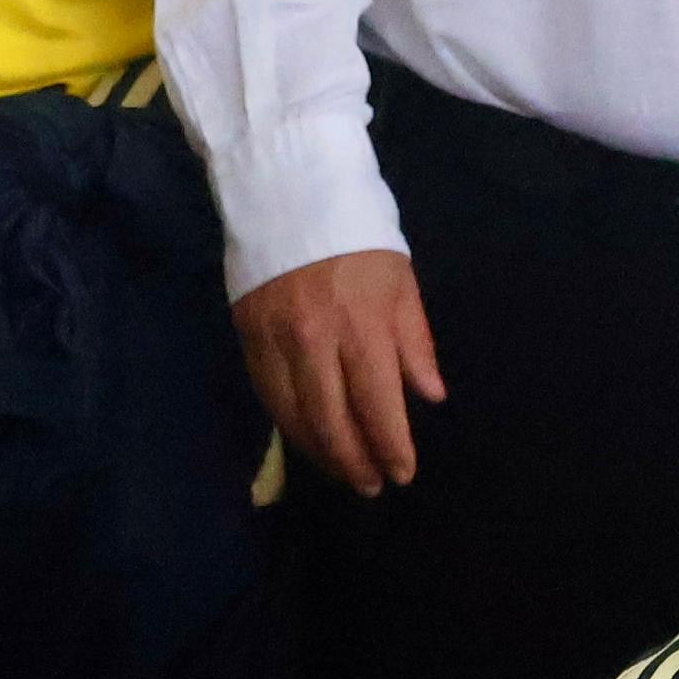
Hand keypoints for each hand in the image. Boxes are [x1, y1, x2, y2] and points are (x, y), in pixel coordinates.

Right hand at [237, 248, 444, 493]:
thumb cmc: (359, 236)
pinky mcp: (248, 336)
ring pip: (294, 417)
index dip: (390, 446)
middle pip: (332, 421)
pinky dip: (289, 426)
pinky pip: (268, 396)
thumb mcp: (401, 283)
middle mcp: (315, 341)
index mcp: (362, 326)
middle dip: (354, 462)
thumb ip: (415, 343)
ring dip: (320, 453)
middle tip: (372, 485)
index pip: (378, 405)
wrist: (289, 193)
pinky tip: (307, 439)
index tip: (402, 472)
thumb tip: (430, 397)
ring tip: (343, 471)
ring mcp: (275, 341)